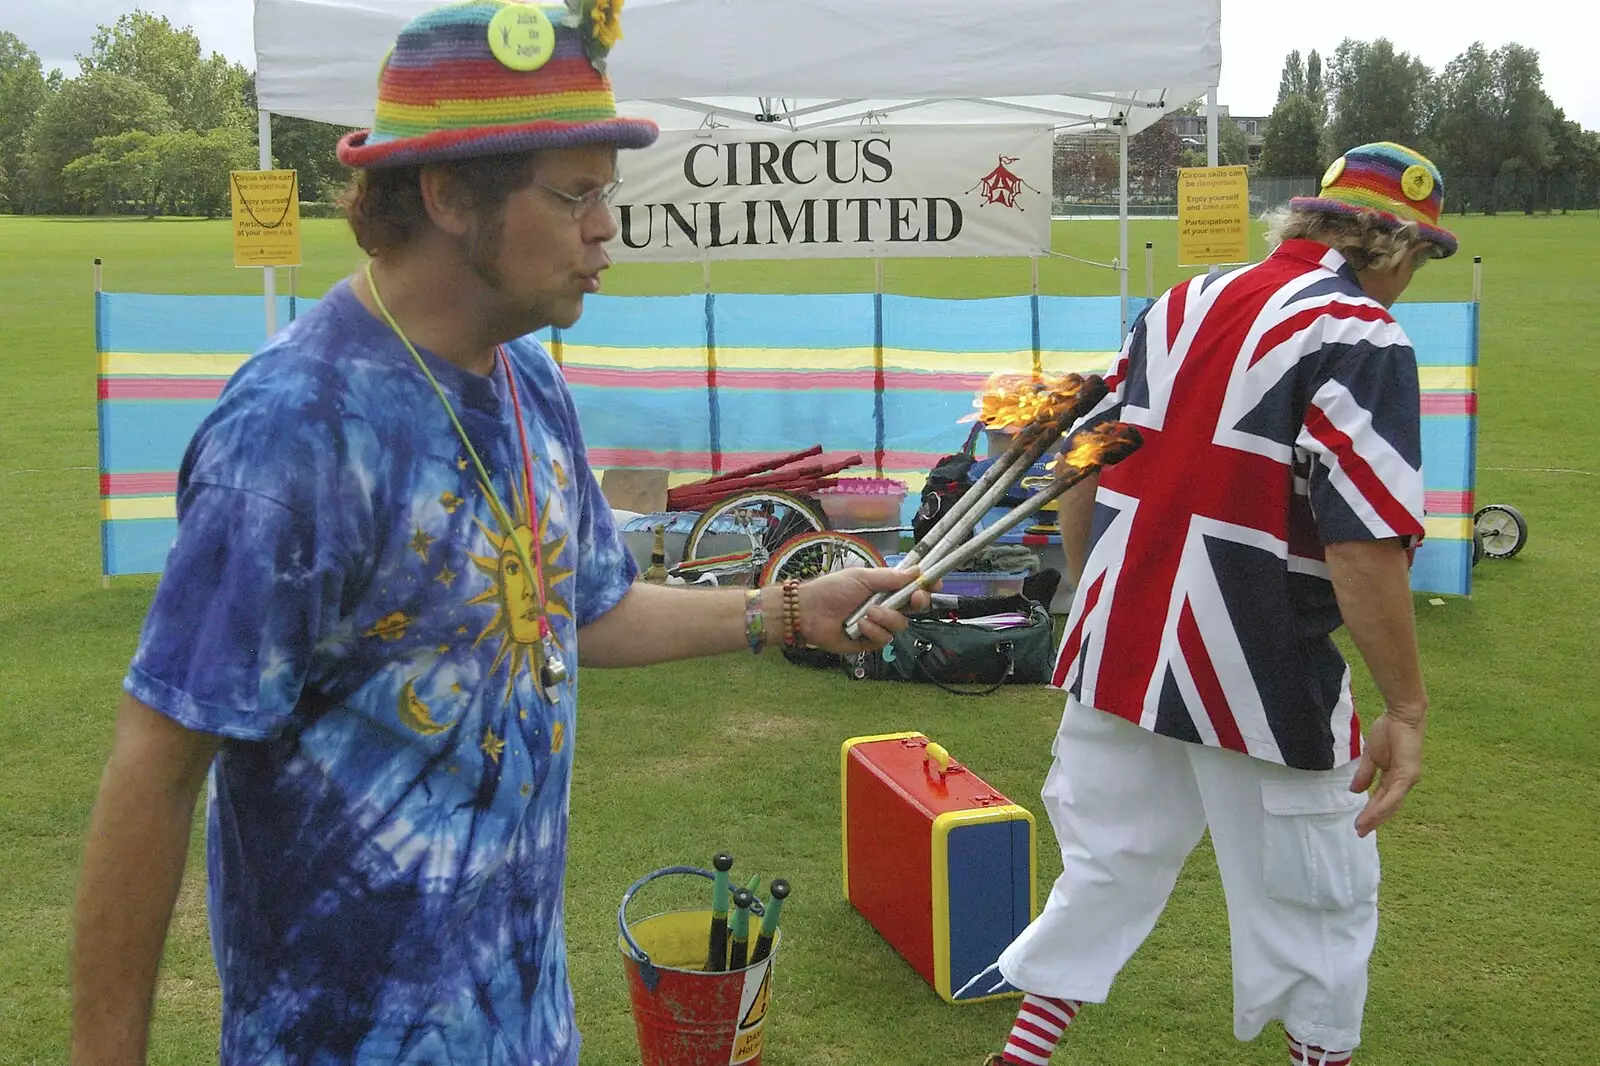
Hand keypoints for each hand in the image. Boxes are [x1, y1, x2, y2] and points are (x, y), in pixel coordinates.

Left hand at [795, 568, 931, 653]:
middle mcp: (885, 606)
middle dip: (917, 602)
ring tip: (867, 613)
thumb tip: (916, 571)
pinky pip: (883, 639)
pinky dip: (872, 630)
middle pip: (914, 608)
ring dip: (885, 617)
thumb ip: (890, 577)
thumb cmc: (832, 589)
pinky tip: (858, 625)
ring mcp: (878, 625)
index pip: (912, 587)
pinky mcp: (869, 642)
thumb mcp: (862, 577)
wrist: (809, 611)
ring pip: (900, 625)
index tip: (935, 583)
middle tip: (913, 599)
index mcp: (885, 588)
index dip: (926, 586)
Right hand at [1350, 711, 1424, 836]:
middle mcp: (1404, 782)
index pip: (1383, 799)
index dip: (1371, 811)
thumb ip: (1364, 774)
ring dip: (1375, 817)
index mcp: (1395, 777)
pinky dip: (1381, 806)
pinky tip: (1370, 815)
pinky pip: (1393, 795)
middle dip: (1373, 820)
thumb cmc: (1389, 731)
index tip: (1358, 823)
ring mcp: (1408, 780)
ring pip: (1391, 805)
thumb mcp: (1371, 756)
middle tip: (1359, 832)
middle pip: (1388, 806)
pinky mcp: (1408, 775)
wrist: (1402, 716)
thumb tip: (1354, 791)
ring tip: (1361, 827)